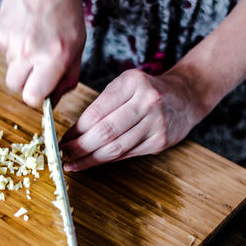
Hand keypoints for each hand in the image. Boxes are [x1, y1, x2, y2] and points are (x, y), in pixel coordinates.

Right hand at [0, 0, 85, 106]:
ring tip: (34, 46)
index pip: (31, 97)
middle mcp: (29, 51)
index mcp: (52, 58)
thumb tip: (53, 100)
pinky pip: (4, 52)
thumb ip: (67, 79)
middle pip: (15, 86)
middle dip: (26, 83)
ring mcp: (11, 41)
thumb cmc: (65, 14)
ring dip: (21, 65)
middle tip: (37, 69)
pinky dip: (14, 49)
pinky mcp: (0, 32)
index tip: (41, 92)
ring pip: (9, 69)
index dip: (36, 98)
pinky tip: (26, 36)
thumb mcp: (77, 50)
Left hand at [59, 69, 204, 170]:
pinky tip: (93, 162)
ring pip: (115, 148)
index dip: (76, 130)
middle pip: (105, 133)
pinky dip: (107, 160)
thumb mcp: (125, 85)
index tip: (62, 139)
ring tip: (72, 163)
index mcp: (133, 83)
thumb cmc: (146, 90)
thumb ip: (102, 105)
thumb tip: (74, 132)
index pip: (97, 112)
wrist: (184, 97)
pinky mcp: (160, 142)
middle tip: (62, 155)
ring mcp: (156, 124)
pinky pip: (127, 154)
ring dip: (89, 159)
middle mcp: (147, 102)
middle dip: (79, 147)